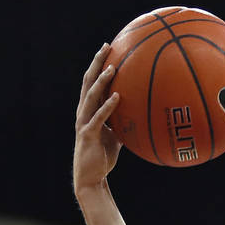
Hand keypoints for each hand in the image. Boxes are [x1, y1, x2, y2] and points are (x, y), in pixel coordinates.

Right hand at [73, 45, 121, 195]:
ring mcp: (84, 121)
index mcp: (89, 109)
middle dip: (97, 63)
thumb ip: (124, 124)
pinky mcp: (88, 134)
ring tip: (112, 68)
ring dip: (102, 81)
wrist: (91, 177)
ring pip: (91, 95)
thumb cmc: (103, 157)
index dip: (99, 65)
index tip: (109, 48)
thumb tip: (141, 116)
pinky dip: (108, 106)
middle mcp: (83, 111)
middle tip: (106, 46)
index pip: (92, 82)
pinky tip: (118, 97)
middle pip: (88, 81)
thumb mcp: (116, 137)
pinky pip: (99, 117)